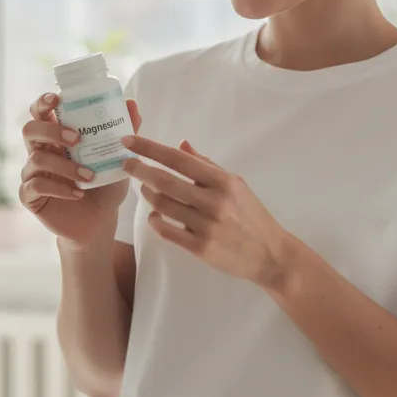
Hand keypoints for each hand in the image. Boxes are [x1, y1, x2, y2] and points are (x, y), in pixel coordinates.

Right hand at [19, 93, 141, 248]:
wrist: (100, 221)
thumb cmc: (105, 184)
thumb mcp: (119, 157)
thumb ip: (125, 131)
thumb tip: (131, 102)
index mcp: (55, 136)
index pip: (40, 112)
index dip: (42, 102)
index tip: (56, 98)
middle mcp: (40, 151)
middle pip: (30, 130)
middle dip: (51, 130)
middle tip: (76, 138)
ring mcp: (32, 173)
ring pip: (37, 159)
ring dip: (65, 166)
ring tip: (89, 176)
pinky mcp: (30, 195)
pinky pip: (36, 186)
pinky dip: (59, 188)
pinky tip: (78, 193)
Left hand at [120, 135, 294, 289]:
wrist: (270, 254)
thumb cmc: (251, 216)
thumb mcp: (236, 185)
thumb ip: (207, 165)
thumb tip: (181, 145)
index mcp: (223, 181)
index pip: (178, 159)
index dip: (150, 148)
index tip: (130, 141)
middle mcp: (214, 201)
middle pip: (165, 181)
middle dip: (139, 169)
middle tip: (126, 164)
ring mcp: (206, 226)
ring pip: (163, 205)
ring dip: (148, 194)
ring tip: (145, 189)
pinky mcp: (200, 248)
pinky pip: (167, 231)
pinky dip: (155, 220)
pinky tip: (154, 216)